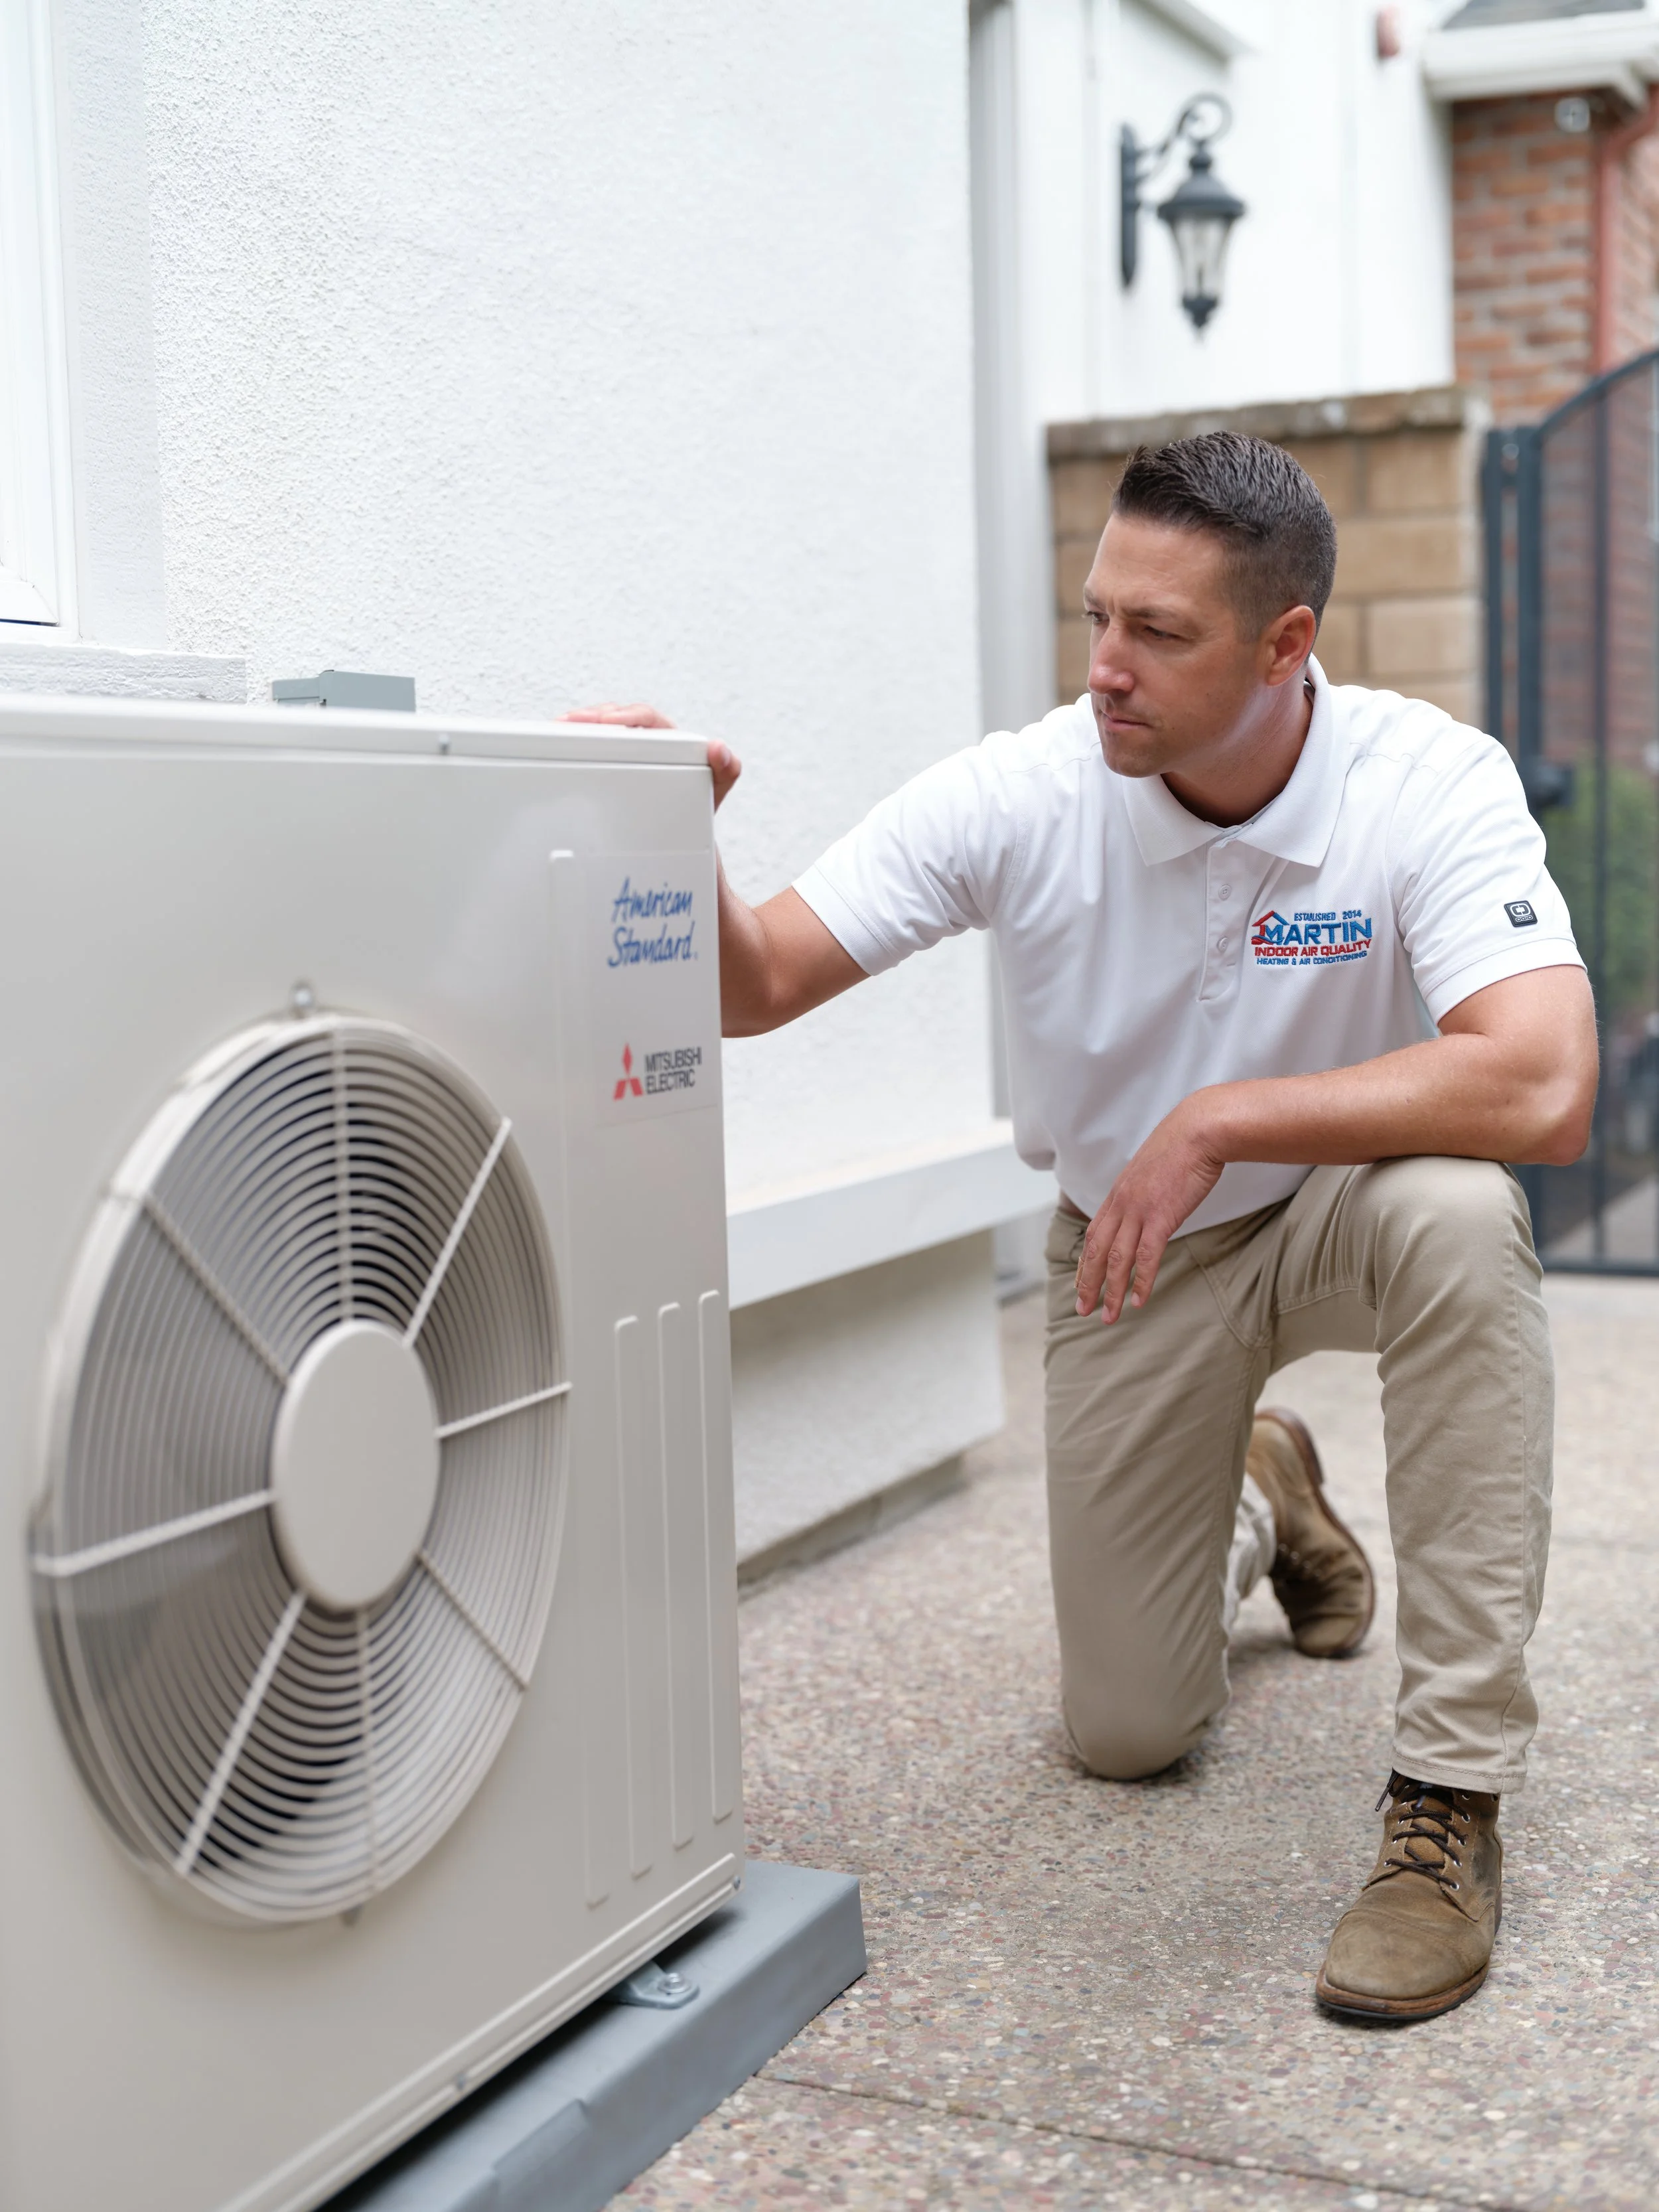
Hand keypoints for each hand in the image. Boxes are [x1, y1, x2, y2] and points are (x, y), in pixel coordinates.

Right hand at [563, 703, 741, 810]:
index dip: (628, 715)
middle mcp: (649, 739)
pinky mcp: (615, 762)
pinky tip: (559, 740)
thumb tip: (720, 748)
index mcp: (671, 739)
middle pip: (618, 716)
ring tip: (559, 725)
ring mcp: (630, 750)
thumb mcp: (716, 791)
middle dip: (593, 715)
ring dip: (580, 724)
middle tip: (571, 721)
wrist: (686, 835)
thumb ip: (726, 769)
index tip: (610, 721)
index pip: (647, 718)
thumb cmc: (700, 809)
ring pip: (603, 727)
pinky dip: (577, 739)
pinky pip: (595, 743)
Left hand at [1075, 1098, 1225, 1323]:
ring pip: (1117, 1259)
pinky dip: (1141, 1281)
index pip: (1094, 1233)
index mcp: (1118, 1192)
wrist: (1200, 1130)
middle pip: (1096, 1250)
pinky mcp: (1161, 1217)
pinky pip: (1147, 1257)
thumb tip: (1148, 1203)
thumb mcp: (1152, 1168)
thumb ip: (1143, 1190)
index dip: (1085, 1261)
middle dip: (1087, 1283)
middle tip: (1082, 1310)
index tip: (1080, 1282)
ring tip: (1107, 1316)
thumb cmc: (1182, 1146)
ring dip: (1110, 1291)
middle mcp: (1121, 1203)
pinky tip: (1138, 1301)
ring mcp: (1139, 1210)